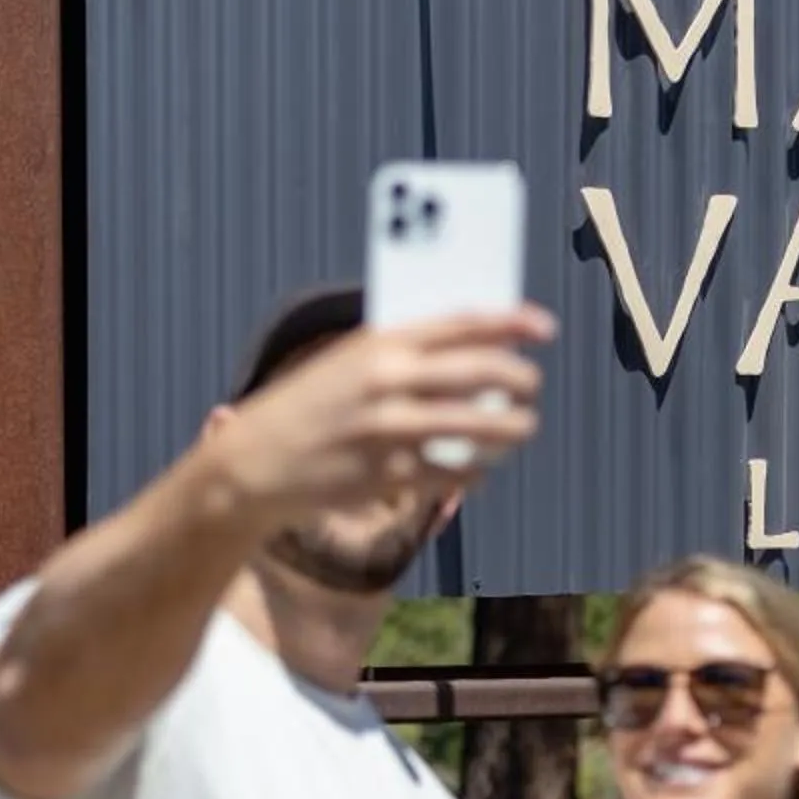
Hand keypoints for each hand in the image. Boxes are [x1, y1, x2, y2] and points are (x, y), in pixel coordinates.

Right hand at [209, 309, 552, 535]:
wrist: (255, 462)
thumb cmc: (309, 407)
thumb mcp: (348, 362)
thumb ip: (403, 354)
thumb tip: (475, 355)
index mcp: (379, 342)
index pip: (461, 323)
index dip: (511, 322)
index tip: (543, 328)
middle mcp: (388, 381)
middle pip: (481, 372)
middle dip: (520, 379)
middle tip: (532, 385)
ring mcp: (390, 430)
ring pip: (479, 427)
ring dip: (512, 429)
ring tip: (523, 427)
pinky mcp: (388, 475)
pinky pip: (455, 473)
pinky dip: (477, 471)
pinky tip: (483, 468)